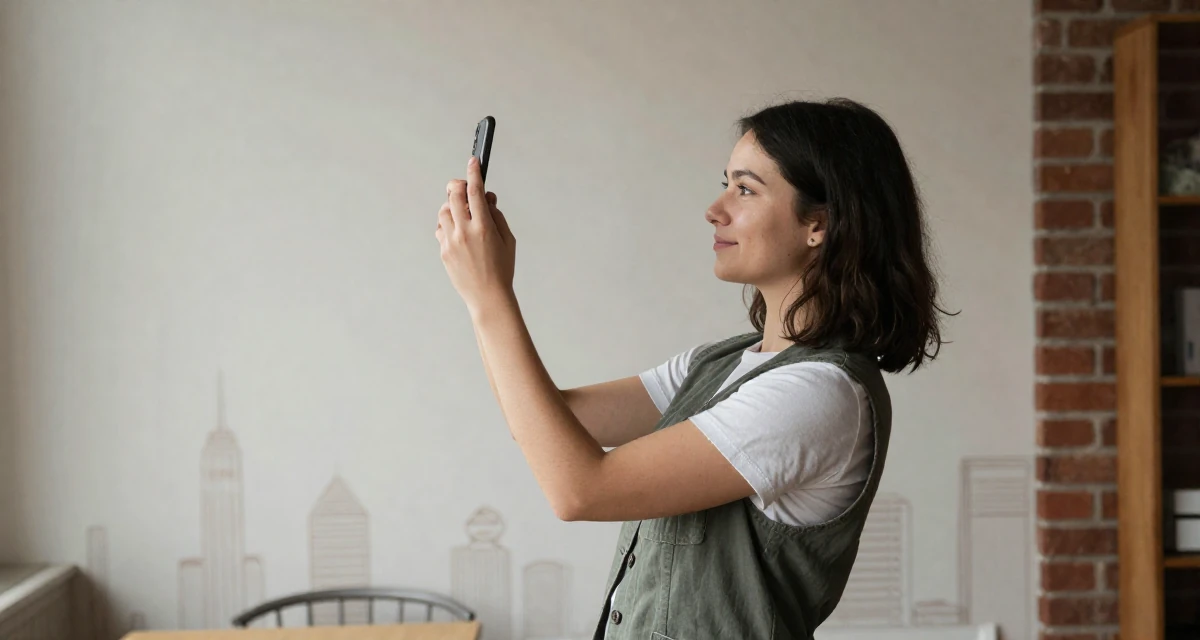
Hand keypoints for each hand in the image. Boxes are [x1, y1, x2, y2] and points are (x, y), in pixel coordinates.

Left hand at [436, 156, 516, 314]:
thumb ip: (496, 215)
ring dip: (453, 205)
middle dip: (458, 186)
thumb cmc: (502, 268)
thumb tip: (486, 197)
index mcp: (484, 227)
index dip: (474, 173)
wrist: (487, 296)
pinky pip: (441, 228)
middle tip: (465, 186)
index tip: (473, 161)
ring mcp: (451, 241)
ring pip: (444, 210)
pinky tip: (459, 231)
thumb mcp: (508, 239)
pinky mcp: (443, 251)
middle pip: (453, 195)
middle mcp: (464, 232)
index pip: (476, 192)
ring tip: (464, 214)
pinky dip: (448, 224)